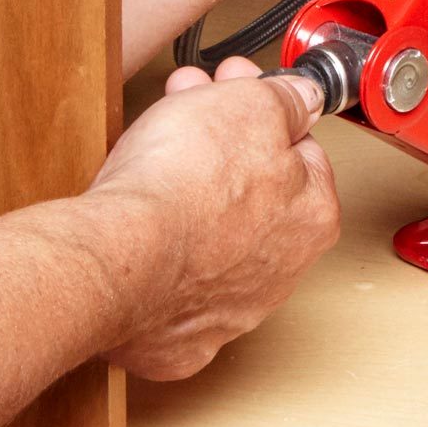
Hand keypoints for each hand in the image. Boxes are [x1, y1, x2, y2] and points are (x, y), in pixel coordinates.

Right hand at [87, 60, 338, 379]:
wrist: (114, 258)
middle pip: (256, 188)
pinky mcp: (178, 336)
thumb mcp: (250, 104)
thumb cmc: (183, 186)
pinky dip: (160, 248)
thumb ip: (288, 100)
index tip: (233, 90)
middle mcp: (281, 270)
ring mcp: (229, 308)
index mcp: (313, 214)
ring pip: (215, 233)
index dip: (261, 110)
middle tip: (187, 106)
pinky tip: (143, 220)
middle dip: (222, 141)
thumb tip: (303, 98)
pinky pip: (174, 279)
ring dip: (190, 190)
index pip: (301, 148)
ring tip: (151, 152)